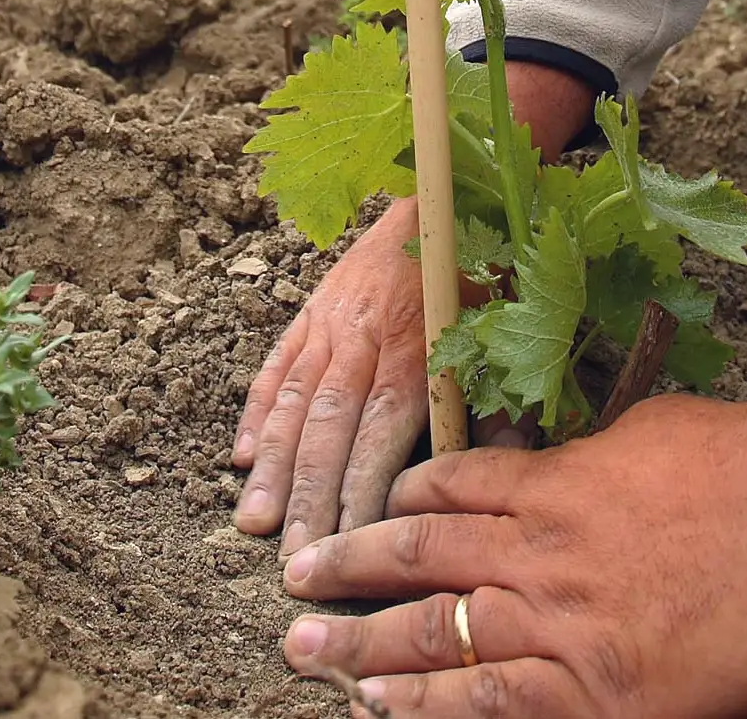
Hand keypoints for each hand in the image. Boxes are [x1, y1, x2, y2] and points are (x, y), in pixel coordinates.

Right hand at [234, 63, 599, 553]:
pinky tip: (242, 454)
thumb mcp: (503, 326)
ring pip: (292, 403)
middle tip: (292, 564)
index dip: (356, 498)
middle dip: (308, 502)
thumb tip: (492, 463)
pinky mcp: (312, 304)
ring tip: (255, 523)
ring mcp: (330, 320)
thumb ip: (493, 396)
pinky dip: (257, 409)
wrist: (445, 183)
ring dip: (273, 467)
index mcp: (413, 348)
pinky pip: (277, 363)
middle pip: (326, 433)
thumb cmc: (484, 262)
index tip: (344, 551)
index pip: (375, 439)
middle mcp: (362, 338)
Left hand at [281, 325, 746, 717]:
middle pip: (422, 555)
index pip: (451, 484)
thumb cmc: (739, 458)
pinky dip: (435, 708)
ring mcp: (563, 625)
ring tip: (307, 648)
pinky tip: (385, 708)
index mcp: (552, 481)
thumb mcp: (646, 429)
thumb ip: (588, 455)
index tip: (367, 508)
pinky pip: (497, 705)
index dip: (399, 498)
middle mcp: (539, 551)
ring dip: (365, 645)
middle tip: (291, 578)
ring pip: (439, 632)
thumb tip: (560, 463)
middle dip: (350, 568)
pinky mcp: (602, 696)